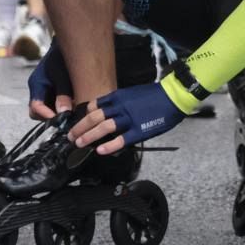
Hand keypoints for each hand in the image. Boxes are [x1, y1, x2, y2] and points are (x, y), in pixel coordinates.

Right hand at [27, 42, 73, 119]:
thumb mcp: (63, 76)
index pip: (36, 107)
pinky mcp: (49, 92)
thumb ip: (63, 94)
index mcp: (36, 84)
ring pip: (44, 110)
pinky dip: (60, 108)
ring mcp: (42, 91)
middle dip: (50, 117)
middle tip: (67, 118)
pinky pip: (51, 105)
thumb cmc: (62, 58)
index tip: (61, 121)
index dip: (47, 116)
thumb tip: (64, 113)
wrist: (65, 47)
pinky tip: (72, 106)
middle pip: (37, 112)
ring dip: (56, 113)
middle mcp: (37, 90)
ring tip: (71, 112)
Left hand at [66, 82, 184, 154]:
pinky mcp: (139, 131)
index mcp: (118, 96)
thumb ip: (118, 101)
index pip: (94, 105)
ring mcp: (129, 119)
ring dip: (89, 136)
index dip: (83, 115)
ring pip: (103, 127)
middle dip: (80, 127)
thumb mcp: (131, 93)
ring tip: (79, 143)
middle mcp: (120, 107)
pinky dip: (109, 145)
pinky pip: (121, 140)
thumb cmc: (153, 96)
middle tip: (71, 136)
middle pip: (94, 117)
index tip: (78, 123)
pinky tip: (99, 151)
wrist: (173, 97)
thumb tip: (106, 112)